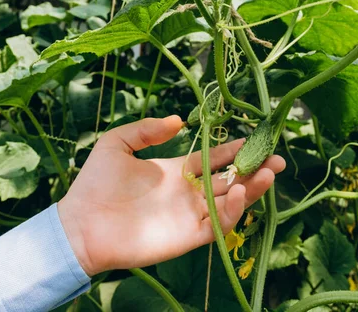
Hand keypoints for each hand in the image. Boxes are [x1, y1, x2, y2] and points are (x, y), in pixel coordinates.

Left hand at [58, 116, 285, 275]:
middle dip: (253, 168)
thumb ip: (147, 129)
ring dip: (251, 189)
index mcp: (175, 171)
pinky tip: (240, 193)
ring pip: (230, 202)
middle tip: (276, 158)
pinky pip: (217, 226)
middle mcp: (187, 193)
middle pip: (228, 180)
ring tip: (268, 173)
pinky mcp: (187, 237)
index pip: (212, 159)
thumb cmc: (95, 184)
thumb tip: (179, 121)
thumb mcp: (117, 143)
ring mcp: (189, 215)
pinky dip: (232, 211)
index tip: (253, 138)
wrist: (81, 224)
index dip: (233, 149)